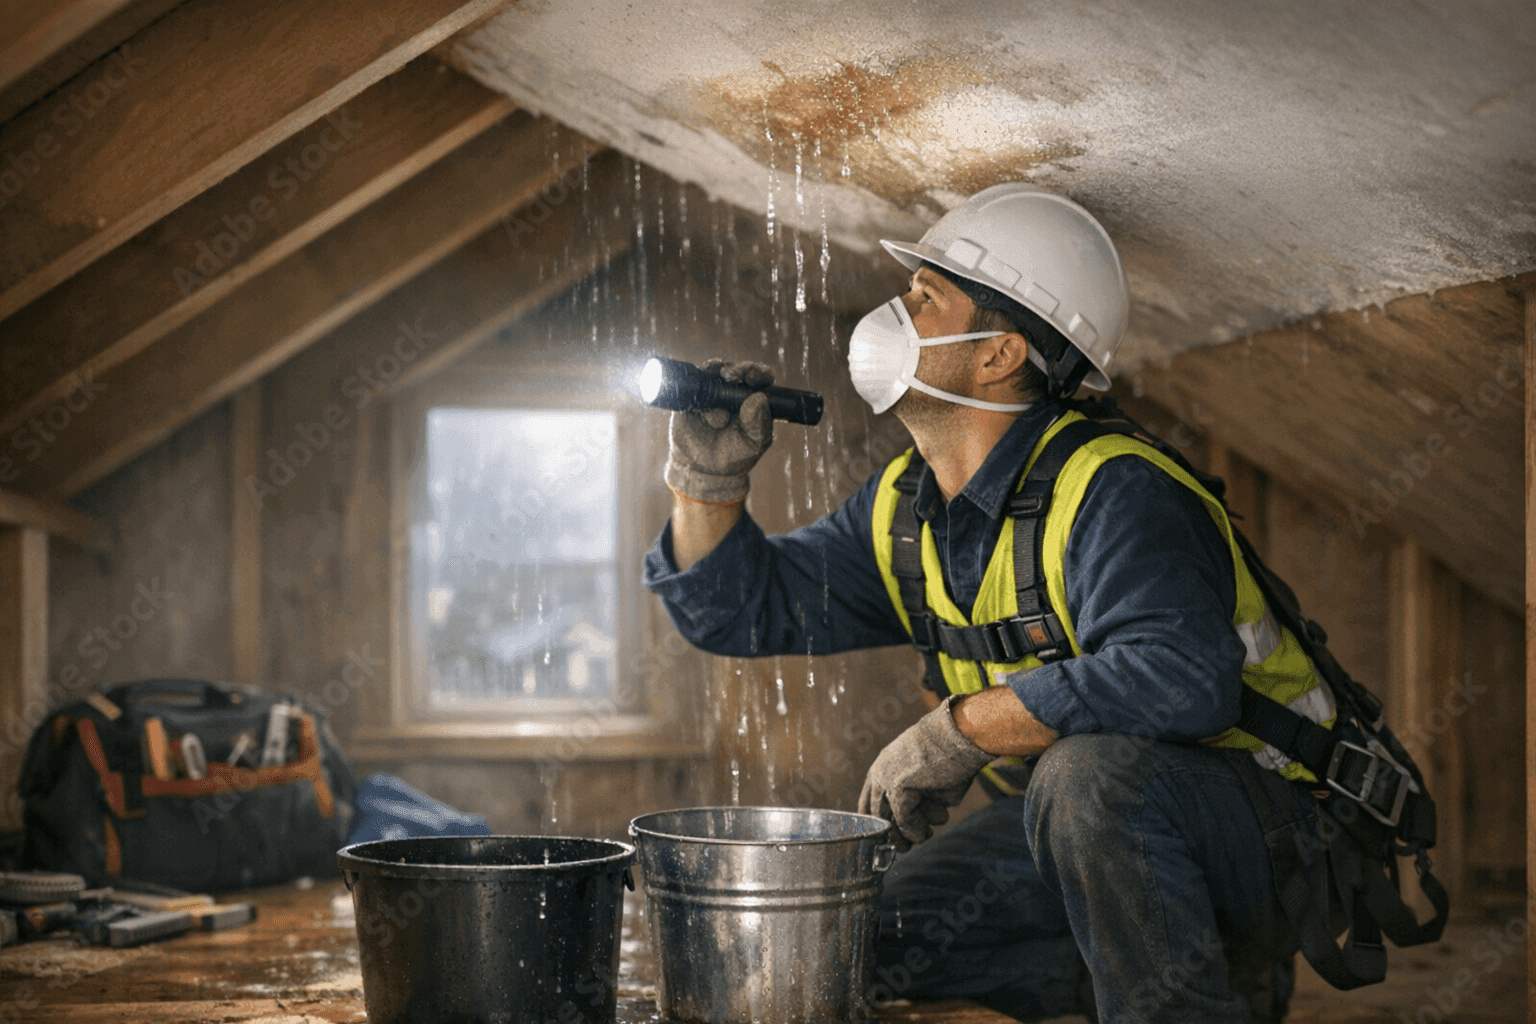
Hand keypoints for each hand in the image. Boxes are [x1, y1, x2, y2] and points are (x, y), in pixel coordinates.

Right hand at [664, 360, 774, 502]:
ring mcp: (713, 393)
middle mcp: (734, 393)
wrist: (701, 469)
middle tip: (731, 376)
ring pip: (715, 371)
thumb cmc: (732, 457)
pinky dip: (697, 390)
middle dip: (737, 369)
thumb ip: (759, 424)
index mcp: (754, 401)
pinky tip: (700, 408)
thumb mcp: (752, 445)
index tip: (754, 376)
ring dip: (716, 378)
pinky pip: (694, 384)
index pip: (761, 378)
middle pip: (739, 369)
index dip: (759, 372)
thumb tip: (758, 398)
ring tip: (716, 409)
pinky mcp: (693, 397)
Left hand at [858, 695, 994, 851]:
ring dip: (912, 830)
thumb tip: (914, 826)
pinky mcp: (899, 789)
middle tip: (904, 848)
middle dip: (892, 836)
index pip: (868, 801)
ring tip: (929, 826)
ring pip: (891, 821)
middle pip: (876, 816)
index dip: (875, 823)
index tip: (884, 838)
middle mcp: (879, 772)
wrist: (960, 735)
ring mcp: (886, 780)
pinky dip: (916, 830)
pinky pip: (904, 820)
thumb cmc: (950, 753)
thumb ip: (915, 797)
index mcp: (882, 766)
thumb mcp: (925, 776)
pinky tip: (925, 831)